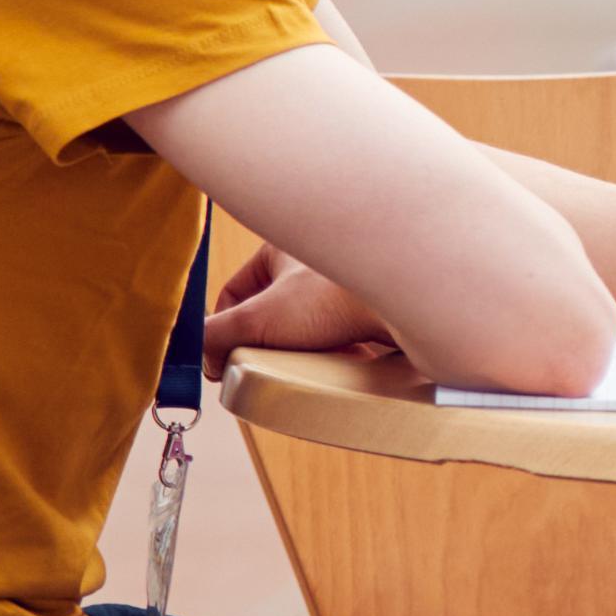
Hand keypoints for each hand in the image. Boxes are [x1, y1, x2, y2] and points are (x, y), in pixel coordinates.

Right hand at [201, 244, 393, 376]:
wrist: (408, 306)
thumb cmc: (336, 299)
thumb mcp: (258, 320)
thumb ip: (217, 337)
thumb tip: (206, 358)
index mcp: (281, 248)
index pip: (235, 292)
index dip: (225, 328)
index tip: (223, 361)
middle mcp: (316, 260)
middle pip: (273, 313)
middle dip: (267, 344)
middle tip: (266, 366)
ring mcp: (347, 284)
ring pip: (309, 327)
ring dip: (303, 351)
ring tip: (306, 366)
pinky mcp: (373, 310)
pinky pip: (344, 337)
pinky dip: (336, 353)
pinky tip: (340, 365)